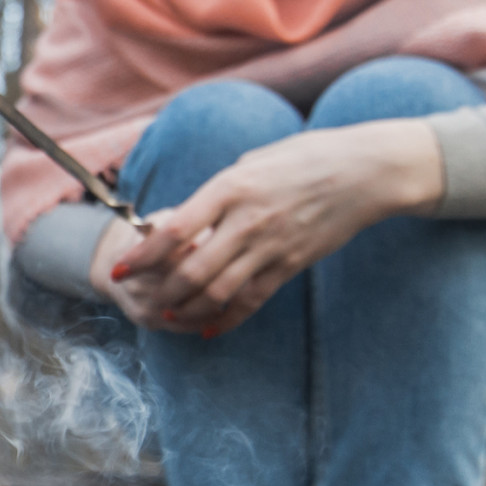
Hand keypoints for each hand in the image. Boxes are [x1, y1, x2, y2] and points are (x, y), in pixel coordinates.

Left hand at [100, 118, 441, 336]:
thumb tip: (190, 215)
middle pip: (192, 270)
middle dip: (161, 290)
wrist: (364, 171)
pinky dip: (227, 318)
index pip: (174, 230)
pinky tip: (207, 327)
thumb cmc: (303, 157)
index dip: (144, 254)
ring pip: (219, 292)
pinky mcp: (292, 264)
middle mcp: (247, 221)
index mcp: (230, 188)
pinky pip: (252, 299)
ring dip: (188, 309)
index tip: (122, 266)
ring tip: (168, 315)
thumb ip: (219, 191)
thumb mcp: (251, 163)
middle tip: (142, 298)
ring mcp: (271, 246)